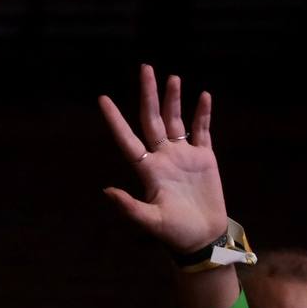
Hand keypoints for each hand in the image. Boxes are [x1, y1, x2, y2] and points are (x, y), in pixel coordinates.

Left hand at [98, 65, 226, 253]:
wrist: (203, 238)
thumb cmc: (175, 234)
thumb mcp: (151, 222)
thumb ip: (130, 207)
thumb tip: (107, 191)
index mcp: (148, 170)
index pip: (127, 139)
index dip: (115, 120)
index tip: (103, 99)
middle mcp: (162, 158)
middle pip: (152, 120)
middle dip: (148, 95)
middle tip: (145, 69)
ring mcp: (183, 156)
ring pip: (176, 120)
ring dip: (173, 100)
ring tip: (172, 78)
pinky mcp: (204, 158)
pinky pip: (202, 130)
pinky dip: (202, 114)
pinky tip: (203, 96)